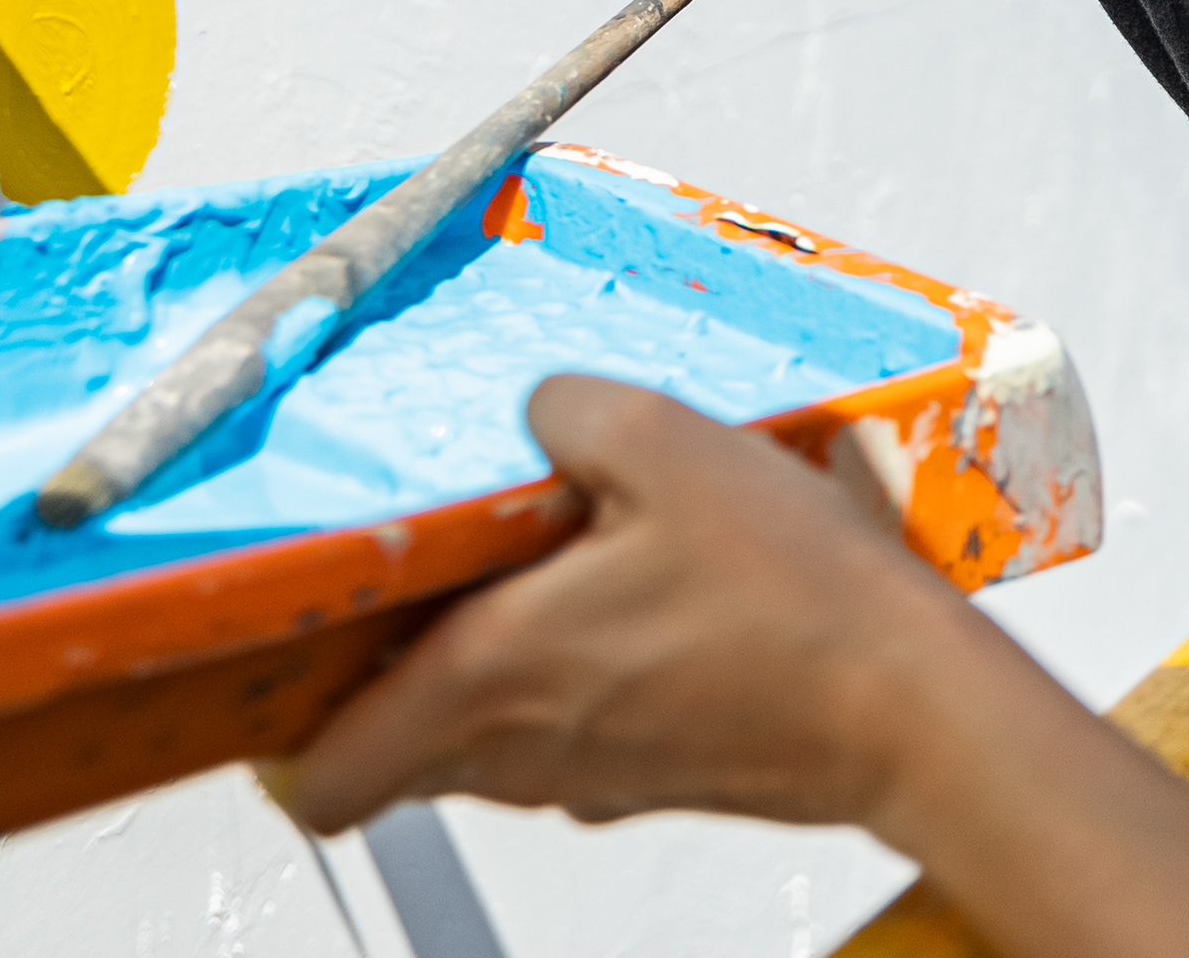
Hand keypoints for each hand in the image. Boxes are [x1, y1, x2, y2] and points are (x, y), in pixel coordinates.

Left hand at [272, 375, 979, 835]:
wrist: (913, 706)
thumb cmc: (798, 600)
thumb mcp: (662, 441)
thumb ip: (562, 409)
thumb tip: (534, 408)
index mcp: (493, 677)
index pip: (326, 780)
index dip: (278, 738)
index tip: (275, 673)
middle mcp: (526, 747)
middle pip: (392, 753)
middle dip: (377, 675)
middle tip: (400, 587)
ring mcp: (591, 774)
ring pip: (478, 744)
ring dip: (476, 670)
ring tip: (527, 571)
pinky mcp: (653, 775)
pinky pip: (564, 734)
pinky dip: (561, 681)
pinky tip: (623, 598)